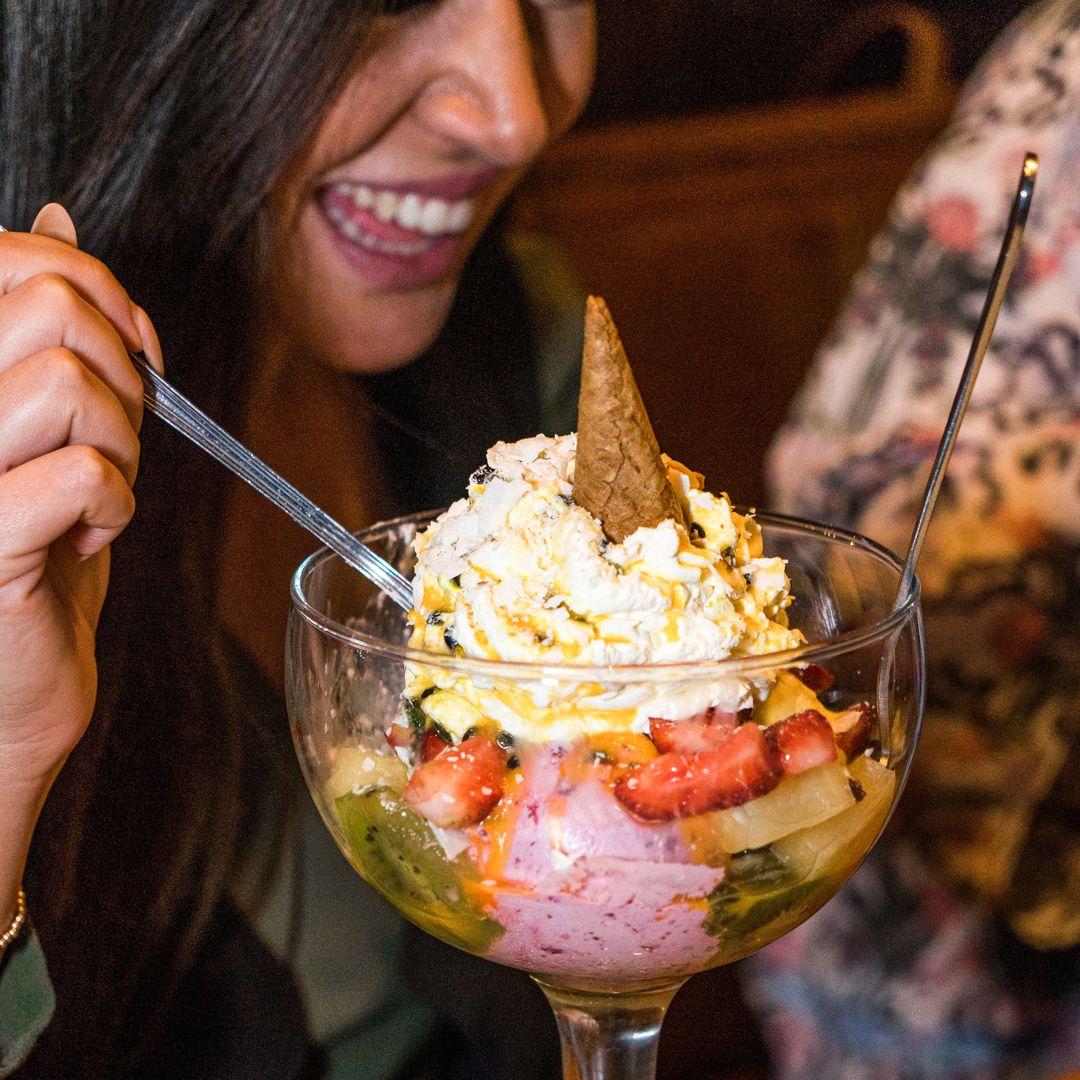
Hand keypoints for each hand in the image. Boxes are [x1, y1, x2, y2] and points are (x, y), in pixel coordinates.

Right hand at [0, 205, 161, 803]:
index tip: (137, 355)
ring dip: (122, 439)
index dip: (98, 288)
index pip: (11, 257)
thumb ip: (44, 331)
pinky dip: (117, 503)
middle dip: (124, 369)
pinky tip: (87, 536)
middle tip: (118, 437)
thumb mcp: (43, 428)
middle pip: (51, 304)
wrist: (5, 696)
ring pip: (70, 379)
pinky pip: (84, 474)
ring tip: (100, 491)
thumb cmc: (31, 558)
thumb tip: (54, 218)